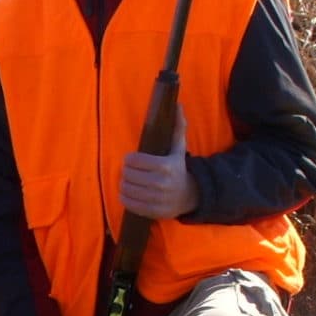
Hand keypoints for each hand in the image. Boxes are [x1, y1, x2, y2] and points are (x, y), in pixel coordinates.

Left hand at [119, 105, 198, 219]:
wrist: (190, 196)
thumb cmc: (179, 169)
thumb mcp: (179, 148)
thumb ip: (177, 127)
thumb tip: (178, 104)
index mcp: (165, 166)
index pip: (132, 160)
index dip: (130, 159)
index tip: (133, 160)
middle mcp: (160, 183)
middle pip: (127, 174)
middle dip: (127, 171)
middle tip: (131, 171)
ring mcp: (155, 199)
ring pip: (125, 188)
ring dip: (124, 184)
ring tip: (131, 181)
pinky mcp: (151, 211)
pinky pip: (127, 202)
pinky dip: (125, 196)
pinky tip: (132, 192)